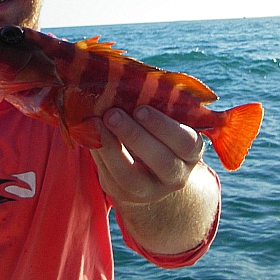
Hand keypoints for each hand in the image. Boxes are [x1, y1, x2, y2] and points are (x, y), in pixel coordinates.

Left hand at [90, 106, 204, 205]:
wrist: (149, 173)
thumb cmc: (156, 134)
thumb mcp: (163, 123)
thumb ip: (152, 107)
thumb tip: (123, 83)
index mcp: (190, 152)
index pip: (185, 142)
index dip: (162, 126)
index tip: (140, 109)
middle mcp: (176, 176)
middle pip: (162, 162)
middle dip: (135, 136)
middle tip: (112, 113)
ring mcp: (151, 191)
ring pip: (131, 178)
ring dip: (110, 149)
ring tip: (96, 123)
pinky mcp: (125, 196)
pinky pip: (110, 179)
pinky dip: (98, 155)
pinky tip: (89, 135)